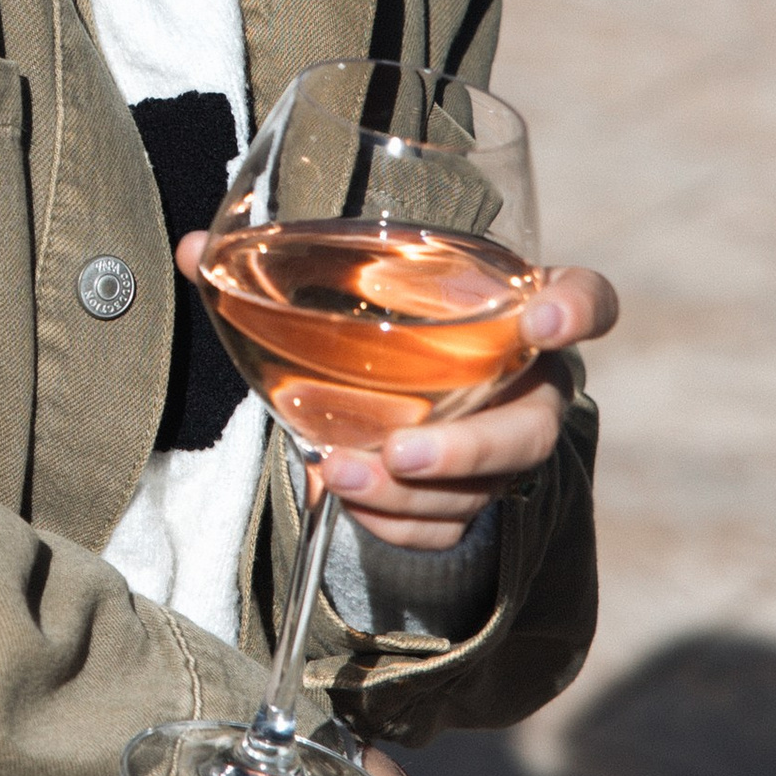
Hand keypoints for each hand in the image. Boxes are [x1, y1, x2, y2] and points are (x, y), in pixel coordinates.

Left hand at [174, 243, 619, 550]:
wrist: (389, 390)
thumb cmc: (379, 320)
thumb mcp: (339, 284)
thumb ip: (268, 264)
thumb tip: (190, 249)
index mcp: (513, 306)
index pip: (585, 299)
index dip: (579, 309)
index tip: (543, 321)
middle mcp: (529, 380)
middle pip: (537, 425)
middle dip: (472, 447)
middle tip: (403, 449)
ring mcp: (508, 447)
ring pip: (491, 488)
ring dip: (415, 492)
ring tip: (339, 473)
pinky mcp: (475, 498)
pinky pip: (451, 526)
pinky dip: (398, 521)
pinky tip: (346, 497)